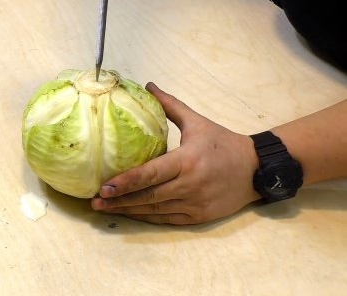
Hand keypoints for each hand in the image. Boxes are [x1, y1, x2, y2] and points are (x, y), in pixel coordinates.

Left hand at [91, 82, 261, 224]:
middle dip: (119, 201)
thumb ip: (170, 106)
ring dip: (128, 211)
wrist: (257, 169)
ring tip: (105, 209)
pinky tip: (129, 214)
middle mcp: (190, 185)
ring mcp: (195, 203)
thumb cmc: (223, 143)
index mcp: (187, 160)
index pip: (150, 174)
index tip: (103, 186)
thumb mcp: (198, 122)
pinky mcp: (199, 217)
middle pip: (148, 197)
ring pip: (155, 211)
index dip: (125, 182)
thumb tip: (148, 85)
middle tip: (94, 202)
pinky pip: (167, 220)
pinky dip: (146, 218)